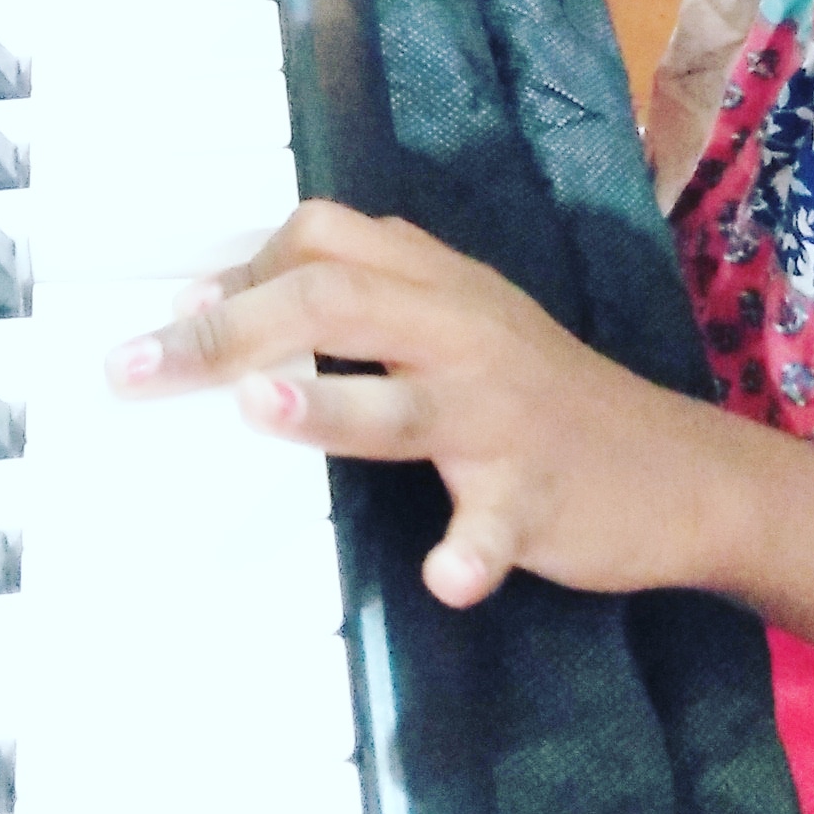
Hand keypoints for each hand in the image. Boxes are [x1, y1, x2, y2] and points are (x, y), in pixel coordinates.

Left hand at [105, 201, 737, 606]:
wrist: (677, 473)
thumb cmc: (539, 401)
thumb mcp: (459, 326)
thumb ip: (368, 304)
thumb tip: (226, 305)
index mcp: (440, 288)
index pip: (327, 236)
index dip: (242, 267)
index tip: (173, 313)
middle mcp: (464, 334)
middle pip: (338, 300)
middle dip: (227, 329)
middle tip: (136, 368)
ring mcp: (501, 416)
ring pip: (409, 400)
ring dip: (333, 402)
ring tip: (260, 407)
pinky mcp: (536, 497)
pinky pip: (498, 524)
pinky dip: (471, 551)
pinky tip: (446, 577)